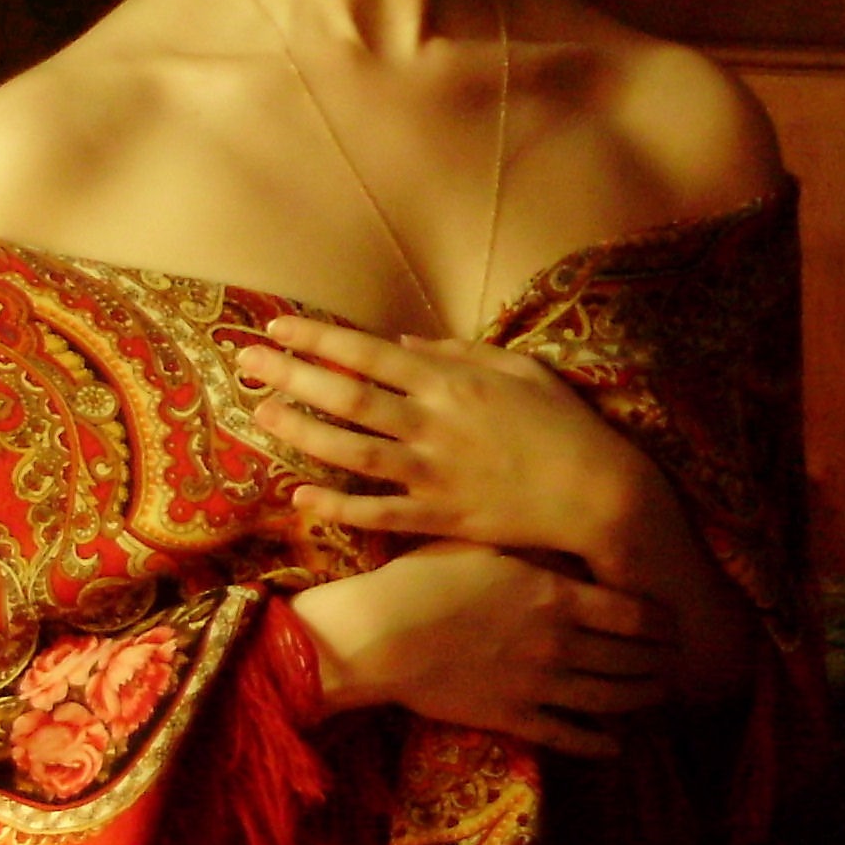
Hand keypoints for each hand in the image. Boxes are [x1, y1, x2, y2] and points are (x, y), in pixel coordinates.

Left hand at [239, 316, 641, 561]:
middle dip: (290, 376)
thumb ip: (455, 351)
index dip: (316, 339)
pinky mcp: (440, 517)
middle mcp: (432, 423)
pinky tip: (301, 495)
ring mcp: (433, 473)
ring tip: (261, 416)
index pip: (366, 353)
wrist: (599, 493)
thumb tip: (398, 342)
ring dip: (301, 433)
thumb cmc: (562, 422)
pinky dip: (337, 505)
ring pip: (351, 452)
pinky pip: (378, 512)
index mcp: (449, 381)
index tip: (277, 327)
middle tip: (246, 363)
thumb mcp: (516, 368)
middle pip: (346, 397)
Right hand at [293, 539, 674, 757]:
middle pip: (630, 659)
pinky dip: (600, 743)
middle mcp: (559, 644)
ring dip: (642, 697)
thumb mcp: (484, 542)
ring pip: (610, 700)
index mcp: (555, 596)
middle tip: (675, 658)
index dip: (661, 620)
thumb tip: (570, 542)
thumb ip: (533, 547)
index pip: (632, 613)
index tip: (673, 620)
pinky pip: (570, 737)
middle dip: (660, 660)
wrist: (384, 633)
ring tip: (658, 693)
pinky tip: (616, 744)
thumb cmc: (427, 575)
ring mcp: (539, 686)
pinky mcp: (514, 719)